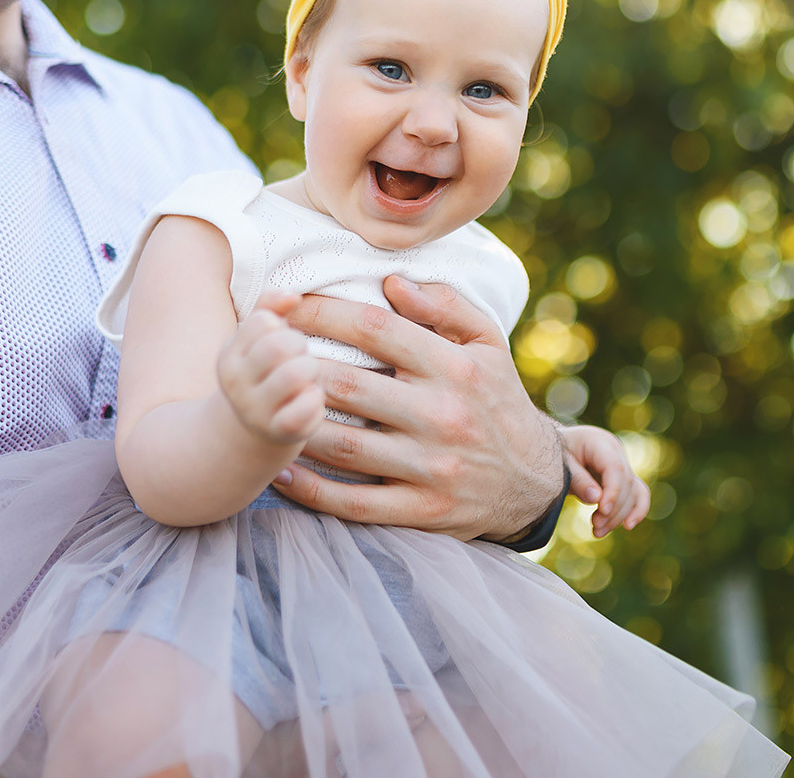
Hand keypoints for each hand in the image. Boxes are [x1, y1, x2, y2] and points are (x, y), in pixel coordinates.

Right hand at [216, 292, 322, 443]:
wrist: (255, 430)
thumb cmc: (265, 373)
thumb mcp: (258, 339)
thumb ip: (270, 307)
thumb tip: (292, 295)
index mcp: (229, 357)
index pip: (262, 322)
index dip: (281, 327)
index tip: (280, 341)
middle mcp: (236, 386)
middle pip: (281, 345)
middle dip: (299, 346)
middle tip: (298, 359)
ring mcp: (257, 411)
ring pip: (296, 374)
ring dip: (310, 371)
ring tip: (306, 378)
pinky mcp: (282, 432)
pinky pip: (307, 407)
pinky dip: (316, 399)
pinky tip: (310, 400)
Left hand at [270, 276, 565, 541]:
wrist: (534, 482)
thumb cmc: (497, 400)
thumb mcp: (488, 343)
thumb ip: (445, 305)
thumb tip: (391, 281)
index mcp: (457, 368)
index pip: (377, 330)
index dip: (323, 313)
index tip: (285, 305)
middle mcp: (444, 416)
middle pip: (349, 386)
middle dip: (295, 366)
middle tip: (260, 353)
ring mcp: (432, 469)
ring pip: (344, 446)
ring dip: (295, 425)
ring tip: (261, 406)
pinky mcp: (422, 512)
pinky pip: (354, 504)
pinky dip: (311, 491)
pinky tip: (281, 470)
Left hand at [561, 425, 649, 537]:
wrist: (554, 449)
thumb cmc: (555, 455)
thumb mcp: (560, 464)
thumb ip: (577, 480)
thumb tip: (596, 499)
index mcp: (599, 442)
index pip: (615, 467)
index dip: (613, 491)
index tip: (603, 511)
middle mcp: (615, 451)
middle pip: (626, 482)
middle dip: (613, 508)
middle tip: (595, 525)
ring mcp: (622, 463)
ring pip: (633, 492)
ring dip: (619, 515)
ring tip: (597, 531)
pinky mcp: (623, 478)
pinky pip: (638, 493)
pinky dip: (637, 510)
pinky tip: (628, 526)